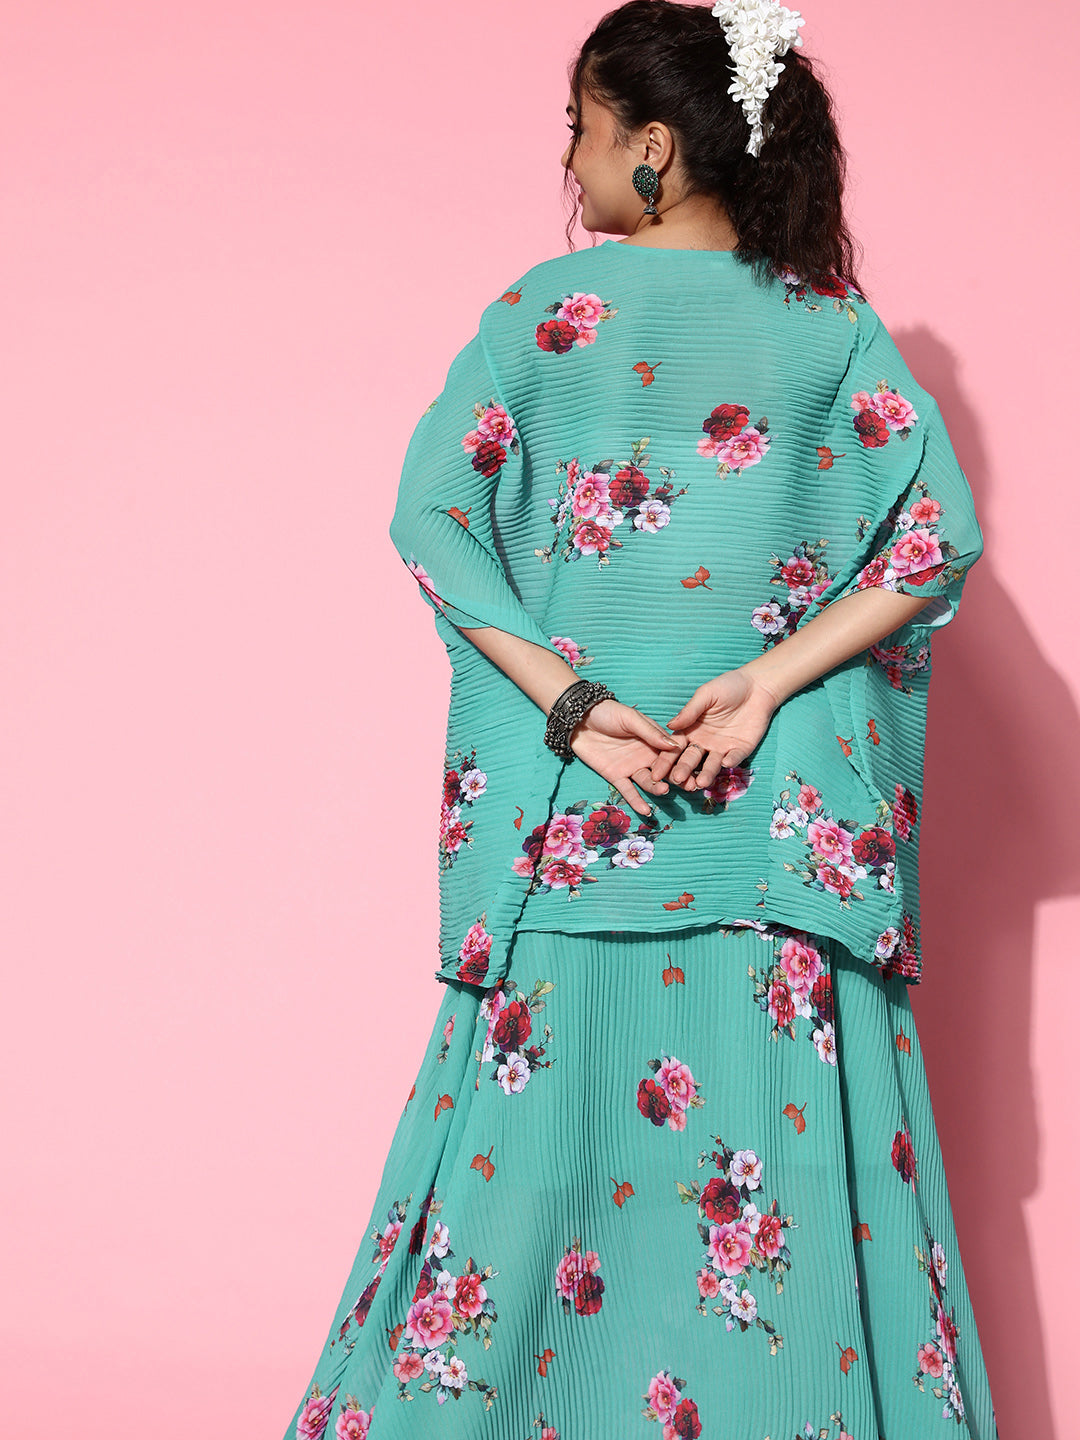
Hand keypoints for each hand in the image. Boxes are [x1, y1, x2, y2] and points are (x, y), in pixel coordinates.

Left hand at [568, 698, 685, 816]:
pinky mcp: (616, 776)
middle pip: (664, 771)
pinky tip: (646, 810)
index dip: (682, 762)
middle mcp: (646, 756)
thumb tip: (674, 746)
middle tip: (690, 787)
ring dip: (657, 788)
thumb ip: (650, 733)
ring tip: (664, 791)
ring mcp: (631, 767)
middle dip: (677, 779)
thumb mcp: (631, 718)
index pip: (671, 754)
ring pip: (648, 781)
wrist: (579, 719)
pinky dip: (636, 801)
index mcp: (654, 740)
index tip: (695, 771)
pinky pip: (628, 790)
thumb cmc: (608, 713)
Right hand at [652, 667, 780, 791]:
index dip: (665, 760)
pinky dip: (731, 761)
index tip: (656, 773)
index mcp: (690, 730)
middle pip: (690, 759)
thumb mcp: (706, 695)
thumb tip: (669, 725)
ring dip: (706, 774)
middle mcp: (703, 742)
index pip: (675, 747)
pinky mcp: (740, 750)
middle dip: (683, 770)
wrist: (757, 686)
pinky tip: (725, 763)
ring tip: (700, 783)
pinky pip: (734, 758)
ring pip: (711, 764)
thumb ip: (689, 711)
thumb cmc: (728, 686)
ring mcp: (722, 748)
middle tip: (677, 779)